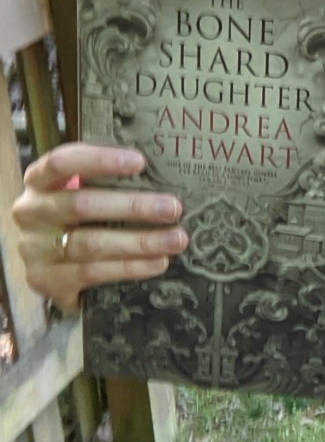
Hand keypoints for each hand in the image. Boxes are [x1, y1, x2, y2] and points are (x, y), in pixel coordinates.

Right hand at [12, 143, 188, 314]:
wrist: (45, 266)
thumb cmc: (74, 218)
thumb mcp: (80, 192)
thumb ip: (108, 183)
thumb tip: (165, 174)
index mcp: (39, 181)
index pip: (62, 162)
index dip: (99, 160)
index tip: (140, 161)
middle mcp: (31, 213)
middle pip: (81, 205)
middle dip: (133, 206)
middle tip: (173, 208)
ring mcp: (35, 249)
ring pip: (90, 244)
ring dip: (139, 242)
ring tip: (176, 239)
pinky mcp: (46, 281)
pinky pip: (93, 273)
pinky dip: (130, 267)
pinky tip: (157, 262)